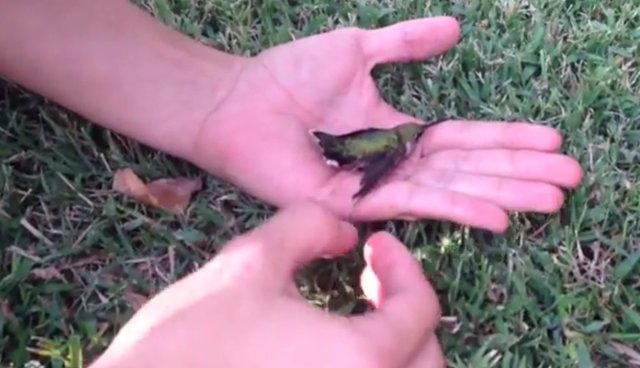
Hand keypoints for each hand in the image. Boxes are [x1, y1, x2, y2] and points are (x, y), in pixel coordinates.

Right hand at [89, 203, 444, 367]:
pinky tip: (334, 348)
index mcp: (360, 362)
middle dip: (408, 310)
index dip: (404, 268)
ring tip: (362, 313)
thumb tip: (343, 230)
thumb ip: (308, 227)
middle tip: (373, 277)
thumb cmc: (191, 336)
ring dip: (398, 348)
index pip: (420, 313)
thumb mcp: (250, 262)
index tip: (376, 245)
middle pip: (427, 360)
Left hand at [194, 16, 582, 231]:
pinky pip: (410, 204)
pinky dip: (454, 208)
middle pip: (466, 168)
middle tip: (568, 179)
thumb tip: (456, 29)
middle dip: (518, 173)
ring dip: (501, 193)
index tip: (551, 141)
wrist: (238, 100)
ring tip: (550, 198)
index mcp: (396, 130)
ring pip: (449, 189)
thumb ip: (405, 44)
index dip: (507, 139)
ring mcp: (374, 184)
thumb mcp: (357, 50)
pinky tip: (495, 214)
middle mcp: (392, 162)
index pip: (463, 138)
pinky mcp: (352, 202)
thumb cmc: (288, 75)